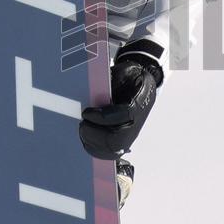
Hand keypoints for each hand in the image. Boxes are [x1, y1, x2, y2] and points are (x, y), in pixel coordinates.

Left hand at [79, 41, 162, 159]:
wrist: (140, 84)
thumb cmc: (129, 77)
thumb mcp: (123, 71)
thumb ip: (110, 80)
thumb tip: (93, 89)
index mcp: (141, 99)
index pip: (125, 114)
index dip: (104, 117)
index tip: (86, 113)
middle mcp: (139, 119)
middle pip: (120, 137)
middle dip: (96, 134)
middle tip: (82, 125)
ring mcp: (133, 132)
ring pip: (115, 148)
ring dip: (95, 143)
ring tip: (83, 131)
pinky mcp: (125, 139)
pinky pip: (111, 152)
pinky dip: (96, 148)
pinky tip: (86, 139)